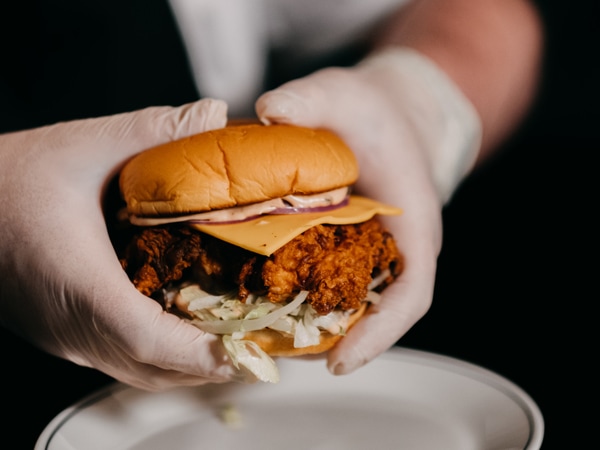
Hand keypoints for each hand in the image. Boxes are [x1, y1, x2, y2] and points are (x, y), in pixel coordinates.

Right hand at [0, 99, 246, 389]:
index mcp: (77, 282)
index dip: (202, 352)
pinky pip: (122, 360)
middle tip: (261, 345)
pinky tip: (188, 330)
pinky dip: (164, 355)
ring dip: (190, 364)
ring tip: (236, 341)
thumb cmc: (8, 179)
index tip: (248, 350)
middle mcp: (71, 324)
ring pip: (139, 371)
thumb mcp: (82, 145)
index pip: (147, 338)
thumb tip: (212, 116)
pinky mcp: (63, 332)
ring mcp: (64, 336)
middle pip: (153, 368)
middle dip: (212, 363)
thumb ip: (151, 130)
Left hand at [256, 47, 480, 374]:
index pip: (412, 293)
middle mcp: (396, 248)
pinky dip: (301, 299)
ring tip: (264, 343)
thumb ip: (309, 97)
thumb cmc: (372, 108)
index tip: (339, 363)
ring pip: (350, 304)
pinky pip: (328, 282)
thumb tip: (267, 111)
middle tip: (278, 357)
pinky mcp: (347, 247)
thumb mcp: (342, 91)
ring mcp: (372, 252)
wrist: (383, 114)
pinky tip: (261, 301)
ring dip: (313, 329)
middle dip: (333, 342)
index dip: (381, 334)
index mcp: (412, 223)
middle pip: (374, 313)